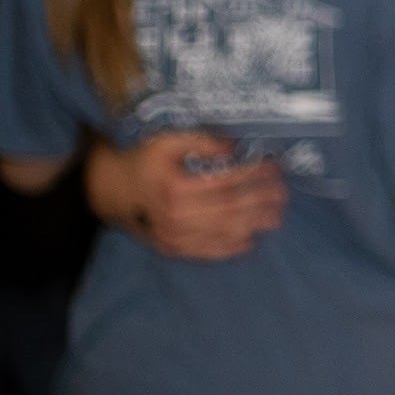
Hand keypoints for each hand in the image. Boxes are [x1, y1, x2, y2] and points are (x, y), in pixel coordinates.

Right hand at [88, 131, 283, 259]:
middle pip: (230, 210)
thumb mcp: (166, 143)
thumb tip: (235, 147)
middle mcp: (175, 217)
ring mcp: (173, 237)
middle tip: (284, 192)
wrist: (110, 192)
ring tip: (276, 214)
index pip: (226, 183)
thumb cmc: (143, 162)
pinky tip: (252, 238)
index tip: (274, 167)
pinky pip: (208, 252)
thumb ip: (201, 142)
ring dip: (255, 224)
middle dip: (262, 201)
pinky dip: (232, 247)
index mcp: (174, 189)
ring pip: (223, 232)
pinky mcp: (172, 249)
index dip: (254, 175)